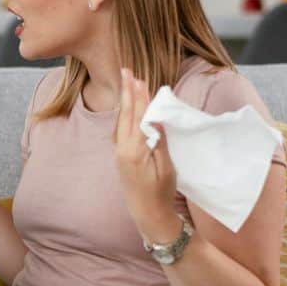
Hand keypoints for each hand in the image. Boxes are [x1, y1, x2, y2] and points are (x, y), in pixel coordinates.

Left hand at [114, 68, 179, 233]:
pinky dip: (126, 113)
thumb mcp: (167, 169)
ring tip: (128, 82)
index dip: (138, 97)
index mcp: (134, 151)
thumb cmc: (161, 193)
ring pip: (122, 120)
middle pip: (126, 114)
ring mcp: (119, 152)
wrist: (147, 214)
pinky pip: (122, 128)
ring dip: (126, 100)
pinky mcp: (121, 155)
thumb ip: (160, 144)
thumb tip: (157, 120)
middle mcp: (122, 149)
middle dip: (128, 92)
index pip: (137, 117)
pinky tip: (128, 105)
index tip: (139, 79)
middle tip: (127, 71)